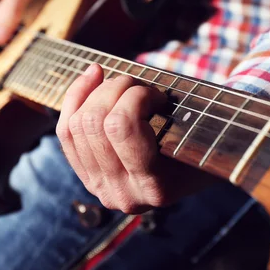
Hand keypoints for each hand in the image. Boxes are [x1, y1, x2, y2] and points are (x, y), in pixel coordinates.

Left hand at [57, 64, 217, 213]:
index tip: (157, 95)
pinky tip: (93, 76)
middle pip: (94, 122)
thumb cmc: (204, 146)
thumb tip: (156, 85)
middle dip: (115, 88)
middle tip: (139, 85)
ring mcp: (99, 187)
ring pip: (76, 124)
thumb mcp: (202, 134)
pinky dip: (76, 96)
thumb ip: (179, 113)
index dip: (136, 95)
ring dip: (98, 91)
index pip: (121, 126)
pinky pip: (66, 131)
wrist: (193, 173)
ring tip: (122, 84)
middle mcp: (122, 193)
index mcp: (154, 187)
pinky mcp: (86, 175)